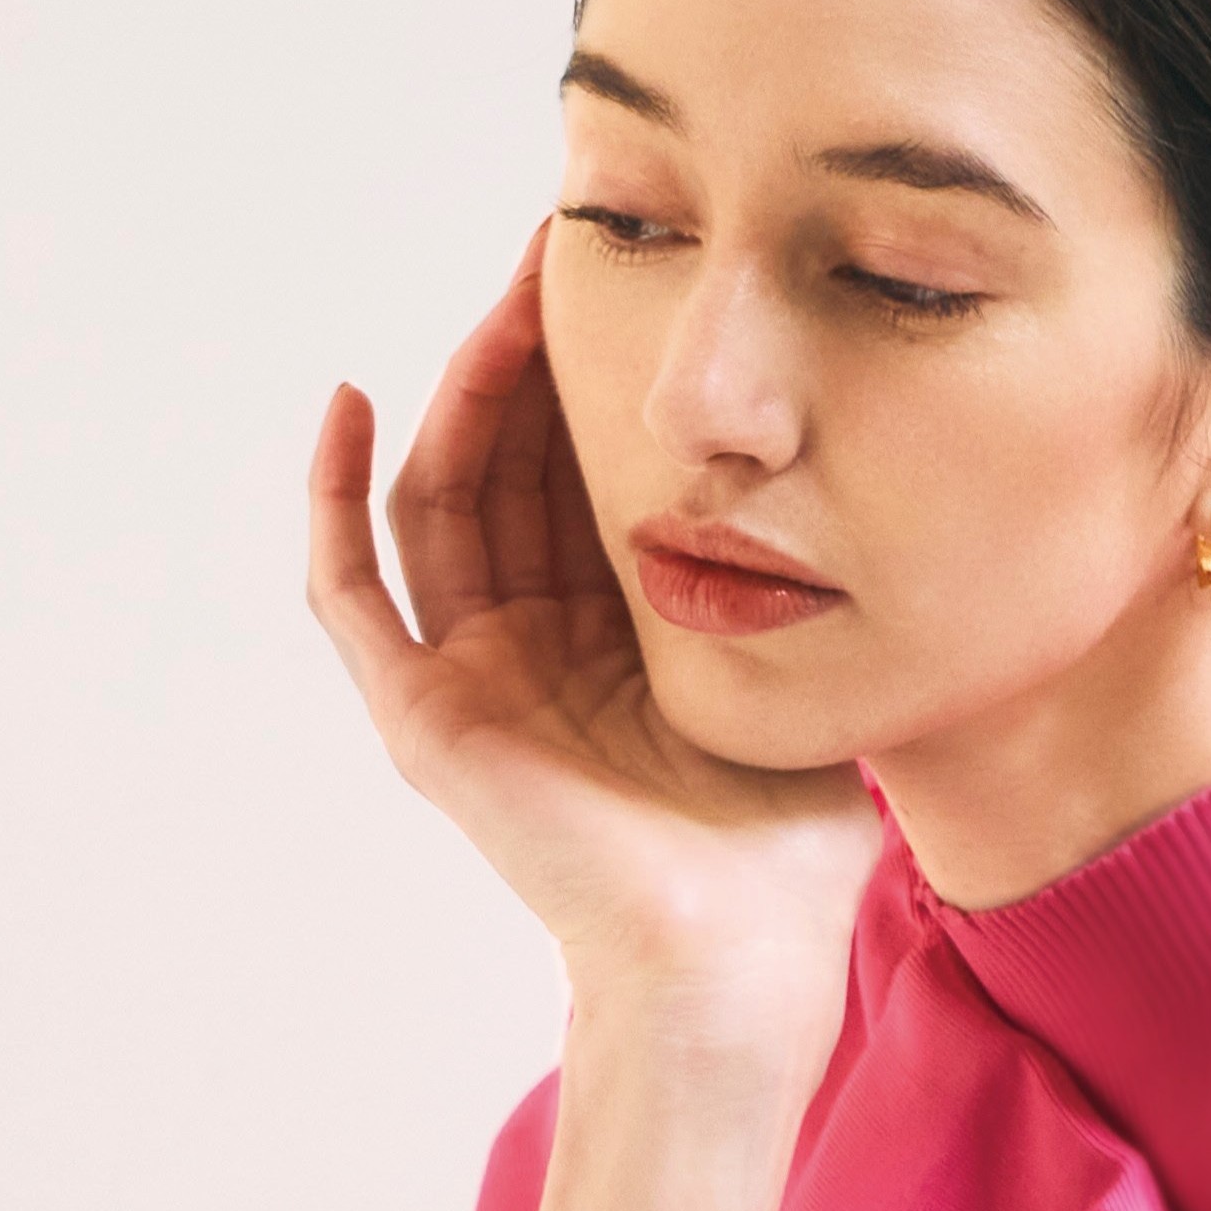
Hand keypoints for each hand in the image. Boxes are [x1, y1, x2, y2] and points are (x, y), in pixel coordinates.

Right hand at [308, 222, 879, 1091]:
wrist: (741, 955)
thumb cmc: (789, 853)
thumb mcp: (808, 688)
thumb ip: (810, 603)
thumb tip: (878, 511)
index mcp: (618, 640)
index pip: (583, 482)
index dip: (595, 386)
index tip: (630, 289)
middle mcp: (535, 651)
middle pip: (506, 470)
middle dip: (528, 361)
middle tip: (559, 255)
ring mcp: (473, 681)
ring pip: (438, 500)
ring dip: (459, 394)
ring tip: (503, 304)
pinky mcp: (427, 717)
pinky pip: (352, 590)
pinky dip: (332, 494)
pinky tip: (350, 399)